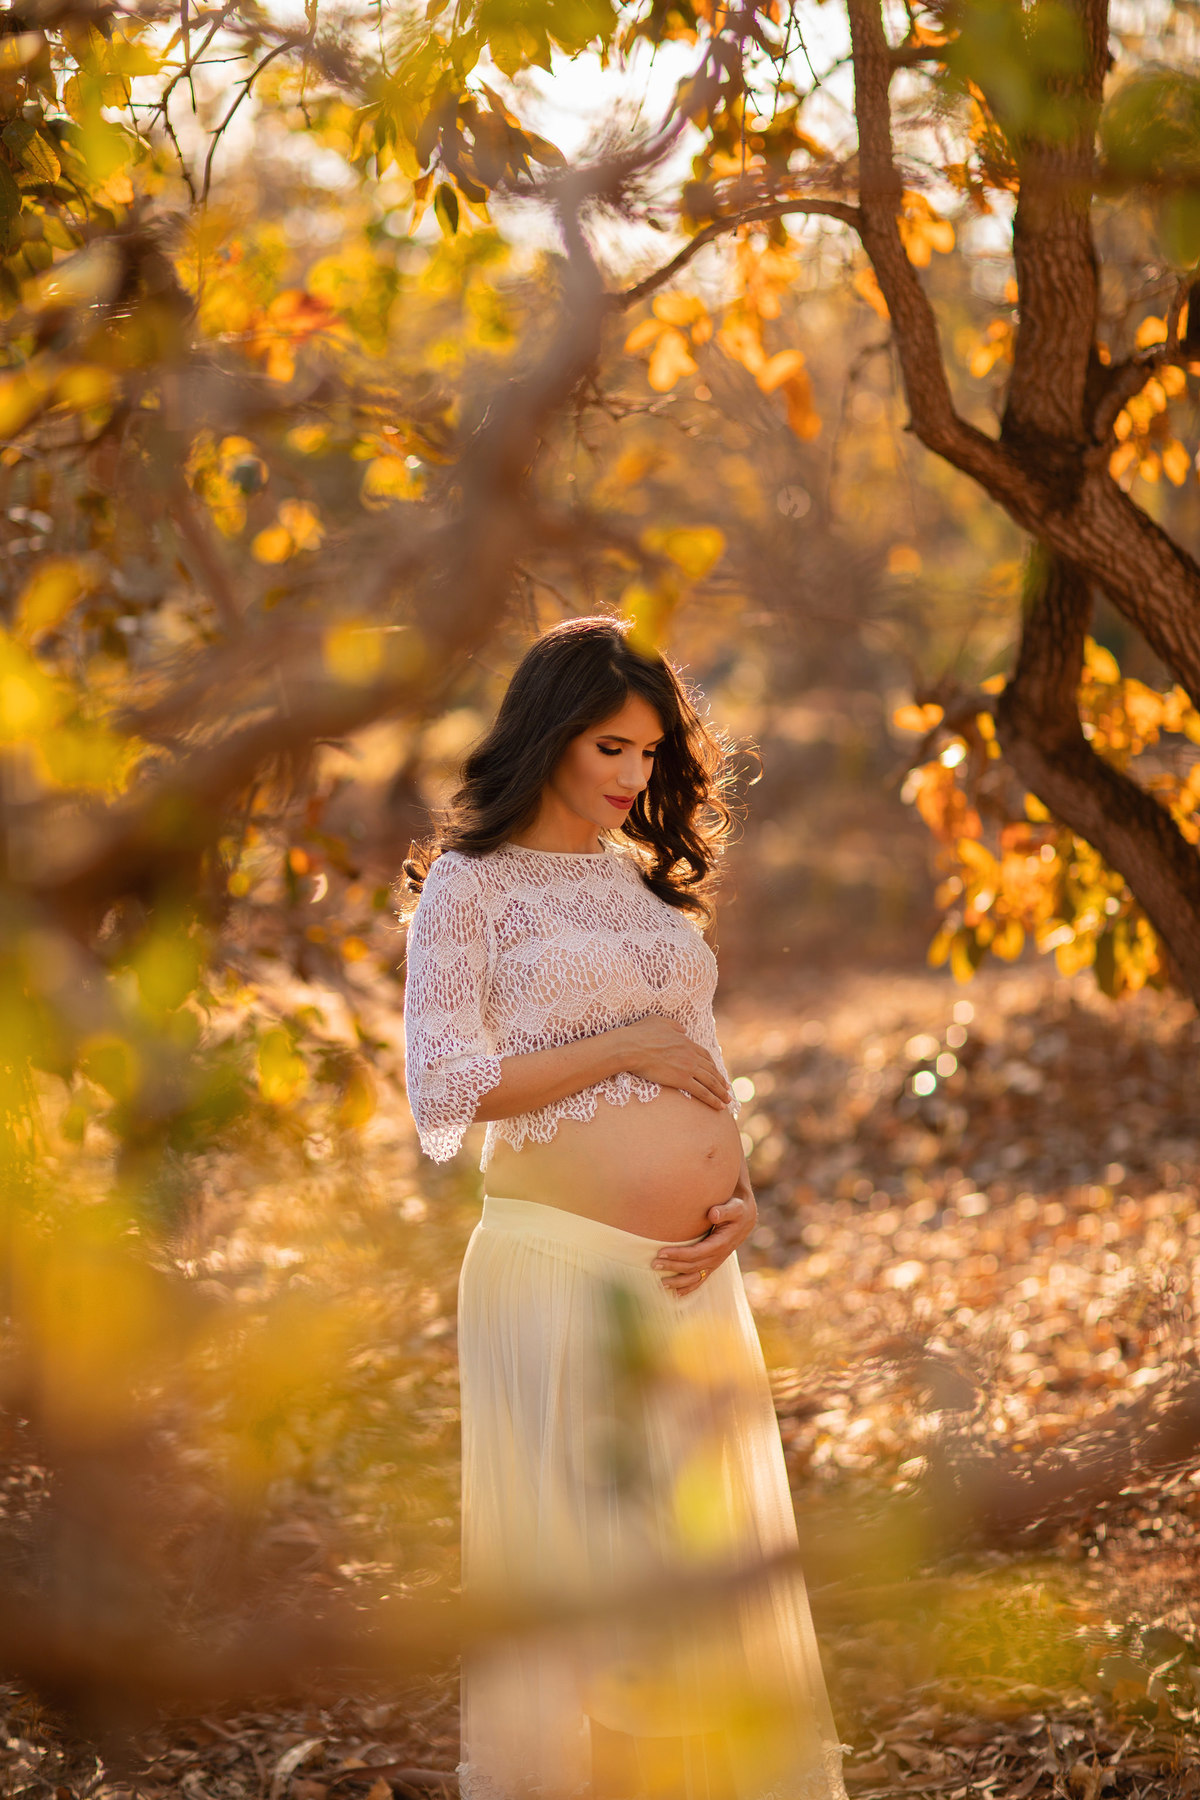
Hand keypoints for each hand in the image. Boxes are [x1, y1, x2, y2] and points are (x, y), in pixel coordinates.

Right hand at [615, 1015, 731, 1110]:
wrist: (631, 1047)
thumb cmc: (639, 1034)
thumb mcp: (658, 1021)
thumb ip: (674, 1025)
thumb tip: (683, 1030)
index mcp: (686, 1042)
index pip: (705, 1056)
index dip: (713, 1066)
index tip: (717, 1072)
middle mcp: (691, 1054)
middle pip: (711, 1069)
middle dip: (721, 1080)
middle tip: (727, 1089)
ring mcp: (688, 1067)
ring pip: (710, 1082)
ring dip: (720, 1092)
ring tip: (727, 1100)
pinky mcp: (682, 1079)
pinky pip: (702, 1092)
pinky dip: (713, 1099)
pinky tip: (719, 1106)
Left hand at [652, 1159, 757, 1297]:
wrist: (746, 1218)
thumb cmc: (738, 1210)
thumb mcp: (736, 1207)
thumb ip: (725, 1210)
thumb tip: (713, 1214)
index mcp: (721, 1244)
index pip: (696, 1253)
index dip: (679, 1254)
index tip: (661, 1252)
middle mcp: (717, 1257)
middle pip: (692, 1266)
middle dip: (672, 1266)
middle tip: (653, 1264)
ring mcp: (715, 1262)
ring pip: (695, 1277)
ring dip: (678, 1282)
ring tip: (661, 1284)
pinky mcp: (713, 1264)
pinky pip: (701, 1279)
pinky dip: (689, 1288)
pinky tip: (676, 1294)